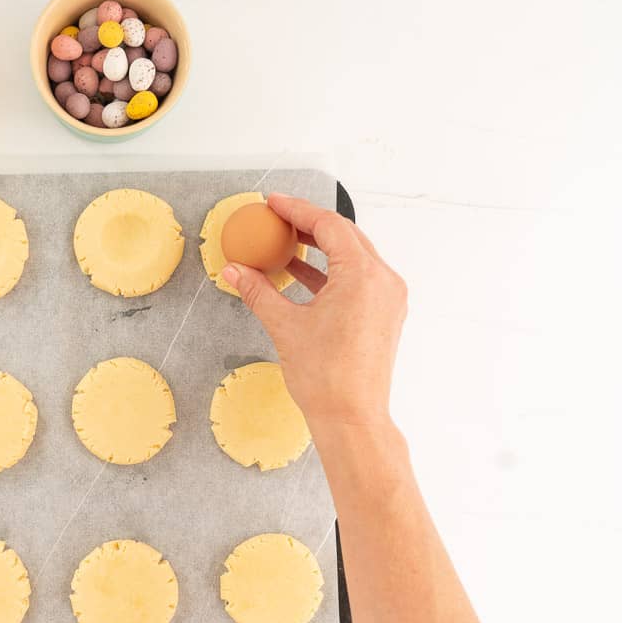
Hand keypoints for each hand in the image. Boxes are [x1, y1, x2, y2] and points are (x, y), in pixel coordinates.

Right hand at [221, 194, 406, 430]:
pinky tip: (300, 275)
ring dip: (319, 248)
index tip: (273, 203)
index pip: (329, 226)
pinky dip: (329, 272)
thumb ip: (258, 291)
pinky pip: (357, 279)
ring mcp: (388, 298)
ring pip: (353, 257)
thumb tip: (234, 271)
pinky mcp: (384, 315)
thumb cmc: (325, 378)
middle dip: (309, 225)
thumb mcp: (284, 326)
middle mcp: (383, 281)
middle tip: (277, 219)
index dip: (297, 210)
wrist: (352, 419)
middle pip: (345, 236)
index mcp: (362, 276)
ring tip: (284, 245)